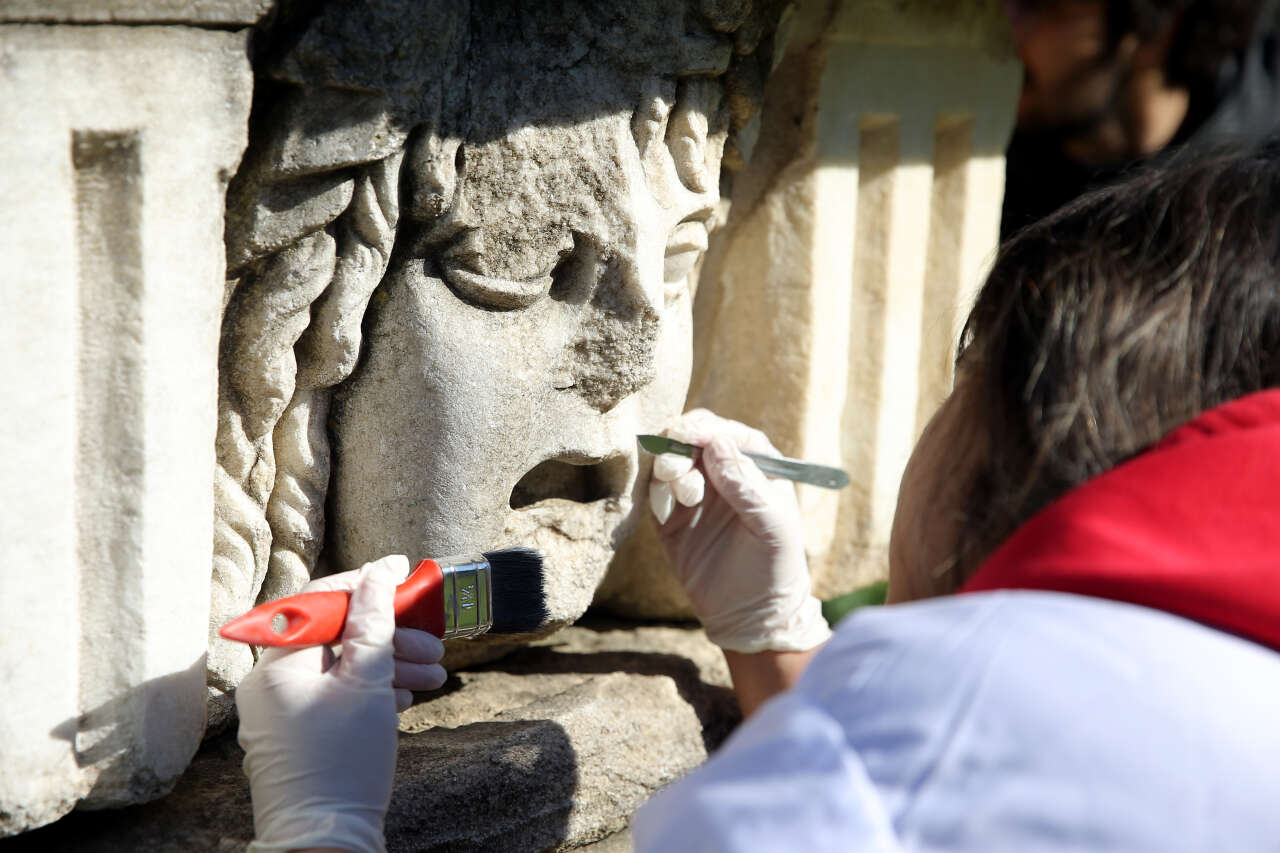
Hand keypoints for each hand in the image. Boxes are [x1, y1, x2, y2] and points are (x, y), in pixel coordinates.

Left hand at [235, 555, 446, 852]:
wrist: (327, 840)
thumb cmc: (343, 761)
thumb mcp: (368, 681)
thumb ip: (375, 621)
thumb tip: (380, 571)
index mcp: (276, 664)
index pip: (320, 601)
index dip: (365, 584)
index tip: (402, 574)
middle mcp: (271, 684)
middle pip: (336, 636)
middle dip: (389, 636)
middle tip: (431, 641)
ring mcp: (282, 712)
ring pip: (341, 668)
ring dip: (389, 665)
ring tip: (433, 674)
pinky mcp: (299, 736)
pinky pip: (336, 696)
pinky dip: (371, 691)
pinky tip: (405, 697)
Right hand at [649, 410, 830, 653]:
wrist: (750, 615)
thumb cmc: (774, 565)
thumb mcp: (771, 524)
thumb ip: (746, 484)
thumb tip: (716, 444)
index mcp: (754, 465)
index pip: (725, 432)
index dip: (705, 429)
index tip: (689, 436)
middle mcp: (722, 472)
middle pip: (690, 438)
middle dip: (678, 444)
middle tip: (675, 468)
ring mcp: (694, 493)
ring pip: (669, 461)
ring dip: (669, 469)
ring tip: (685, 496)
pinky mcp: (670, 518)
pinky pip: (654, 492)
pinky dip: (655, 493)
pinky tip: (667, 512)